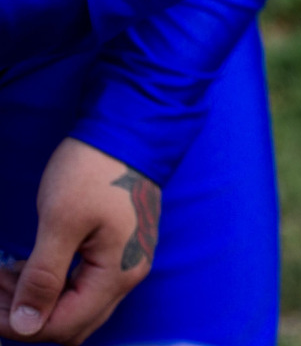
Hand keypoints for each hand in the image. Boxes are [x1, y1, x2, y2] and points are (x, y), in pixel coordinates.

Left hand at [0, 139, 160, 343]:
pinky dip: (52, 285)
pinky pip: (83, 286)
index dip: (18, 324)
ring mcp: (127, 262)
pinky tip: (28, 266)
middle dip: (26, 315)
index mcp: (117, 274)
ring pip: (76, 307)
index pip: (62, 326)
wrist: (131, 130)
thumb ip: (43, 277)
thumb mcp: (60, 221)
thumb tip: (26, 325)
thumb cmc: (95, 171)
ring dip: (36, 300)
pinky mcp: (120, 249)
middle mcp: (128, 276)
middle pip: (72, 324)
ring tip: (3, 276)